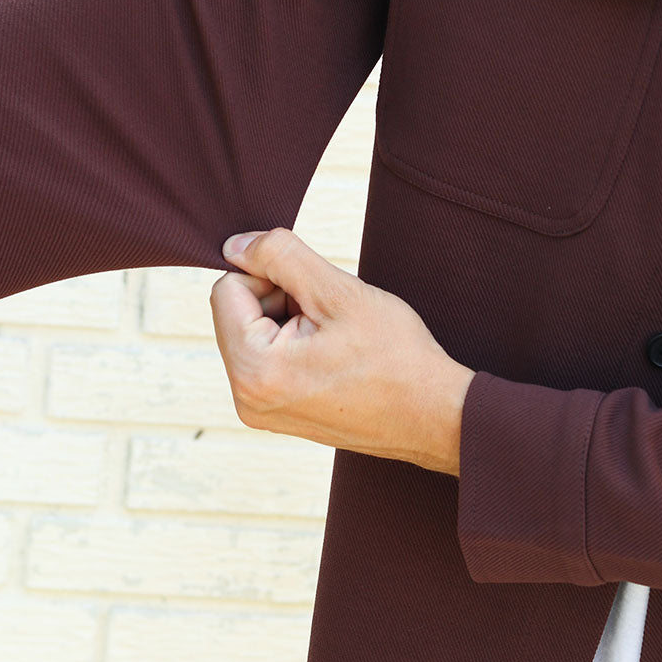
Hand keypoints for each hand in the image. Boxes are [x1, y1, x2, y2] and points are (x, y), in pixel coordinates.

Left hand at [209, 228, 474, 475]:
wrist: (434, 414)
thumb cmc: (395, 356)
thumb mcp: (337, 290)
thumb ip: (279, 257)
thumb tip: (234, 246)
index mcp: (254, 370)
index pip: (227, 288)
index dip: (270, 275)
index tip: (313, 293)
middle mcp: (246, 399)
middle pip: (236, 312)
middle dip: (279, 300)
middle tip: (329, 317)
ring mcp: (260, 411)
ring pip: (253, 332)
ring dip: (288, 319)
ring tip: (334, 337)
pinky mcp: (276, 414)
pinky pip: (266, 357)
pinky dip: (294, 343)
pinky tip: (332, 354)